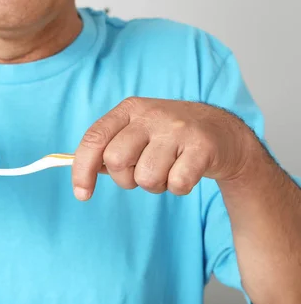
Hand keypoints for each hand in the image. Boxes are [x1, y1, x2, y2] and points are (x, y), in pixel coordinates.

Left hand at [71, 97, 256, 200]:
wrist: (223, 132)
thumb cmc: (169, 137)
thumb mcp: (136, 132)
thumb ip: (109, 148)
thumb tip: (82, 173)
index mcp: (129, 110)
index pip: (94, 139)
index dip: (81, 169)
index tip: (82, 194)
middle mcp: (151, 114)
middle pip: (115, 161)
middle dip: (125, 179)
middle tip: (142, 173)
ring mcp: (178, 129)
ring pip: (146, 177)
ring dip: (155, 185)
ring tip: (168, 170)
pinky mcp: (202, 146)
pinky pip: (177, 184)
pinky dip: (179, 187)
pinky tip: (186, 172)